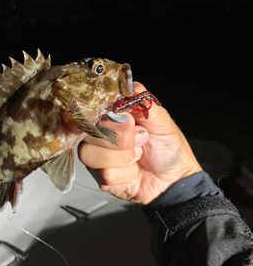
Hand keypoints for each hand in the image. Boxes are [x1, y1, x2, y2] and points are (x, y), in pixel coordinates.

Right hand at [78, 82, 201, 203]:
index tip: (131, 122)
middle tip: (142, 139)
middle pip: (89, 133)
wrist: (176, 177)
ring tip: (138, 155)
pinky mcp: (101, 179)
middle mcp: (98, 135)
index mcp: (109, 117)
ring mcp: (97, 158)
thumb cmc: (167, 145)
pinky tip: (135, 171)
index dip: (110, 118)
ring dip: (123, 157)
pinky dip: (127, 173)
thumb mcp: (159, 117)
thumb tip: (126, 86)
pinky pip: (104, 174)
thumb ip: (141, 98)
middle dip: (121, 138)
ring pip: (91, 154)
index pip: (92, 110)